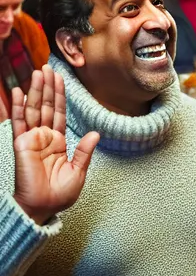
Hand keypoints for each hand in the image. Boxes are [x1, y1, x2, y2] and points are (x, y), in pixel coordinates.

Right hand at [12, 65, 99, 224]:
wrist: (44, 208)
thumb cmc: (59, 194)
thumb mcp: (78, 171)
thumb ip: (84, 151)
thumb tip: (95, 133)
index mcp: (59, 142)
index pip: (60, 113)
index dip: (61, 96)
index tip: (60, 79)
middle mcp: (44, 137)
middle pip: (47, 107)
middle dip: (48, 87)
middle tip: (49, 68)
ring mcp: (32, 139)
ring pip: (34, 110)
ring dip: (36, 91)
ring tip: (37, 73)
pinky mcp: (21, 144)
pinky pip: (19, 122)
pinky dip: (19, 107)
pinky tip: (19, 92)